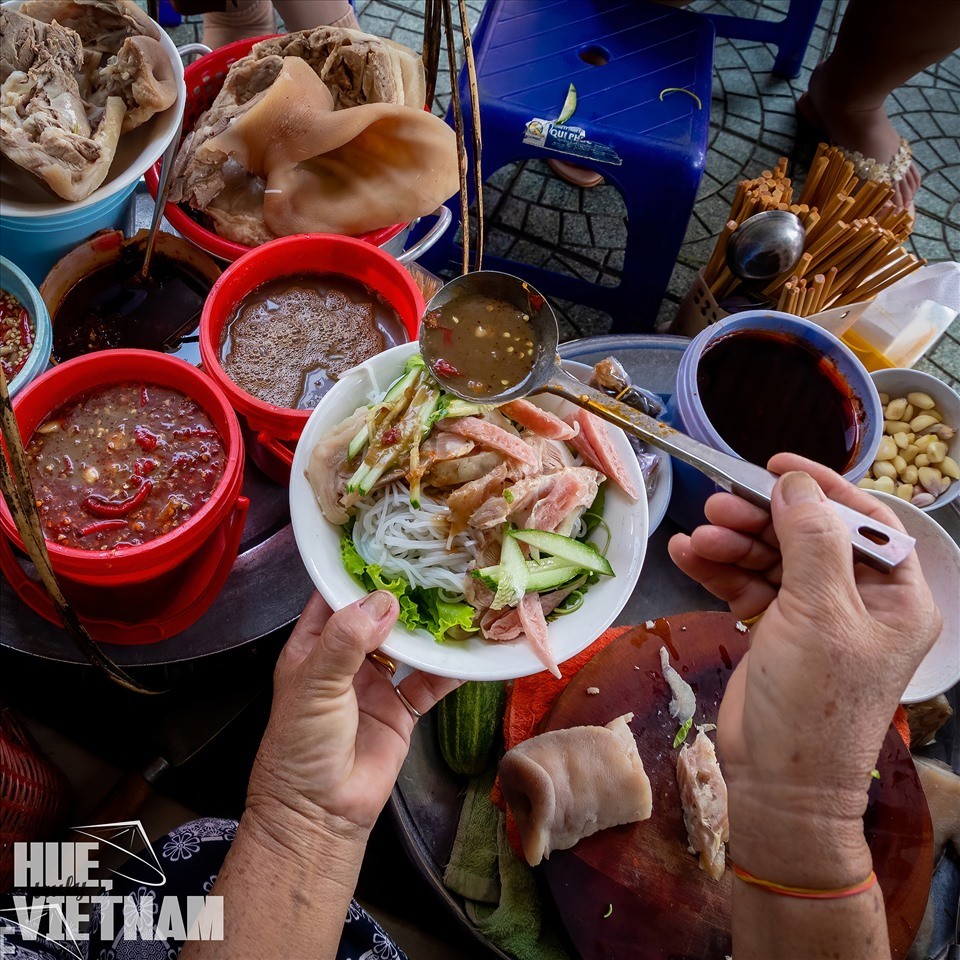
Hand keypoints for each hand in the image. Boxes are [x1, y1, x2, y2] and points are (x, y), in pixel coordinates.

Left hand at [246, 591, 461, 846]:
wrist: (320, 813)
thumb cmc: (301, 745)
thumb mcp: (315, 684)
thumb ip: (347, 640)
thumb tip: (384, 602)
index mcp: (315, 646)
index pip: (336, 597)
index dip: (360, 573)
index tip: (391, 546)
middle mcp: (347, 659)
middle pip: (378, 617)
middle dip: (404, 595)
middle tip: (436, 566)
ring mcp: (377, 683)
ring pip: (408, 646)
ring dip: (430, 628)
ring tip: (458, 599)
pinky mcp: (403, 709)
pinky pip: (430, 682)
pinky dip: (450, 668)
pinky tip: (470, 650)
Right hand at [668, 454, 940, 881]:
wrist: (777, 783)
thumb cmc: (815, 703)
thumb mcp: (819, 614)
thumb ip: (809, 541)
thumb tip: (796, 485)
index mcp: (895, 597)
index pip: (864, 522)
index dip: (822, 488)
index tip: (776, 464)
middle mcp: (858, 600)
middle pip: (808, 535)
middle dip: (762, 519)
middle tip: (718, 504)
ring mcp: (813, 616)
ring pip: (771, 557)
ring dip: (732, 544)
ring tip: (696, 537)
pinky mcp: (775, 629)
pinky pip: (747, 585)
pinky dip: (718, 570)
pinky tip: (688, 556)